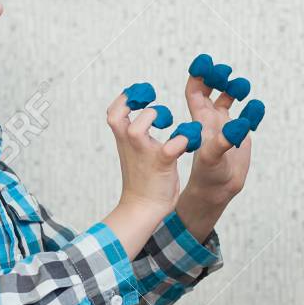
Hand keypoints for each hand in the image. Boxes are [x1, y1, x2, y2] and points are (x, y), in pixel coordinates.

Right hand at [106, 92, 187, 217]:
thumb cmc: (142, 179)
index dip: (125, 99)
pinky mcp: (162, 164)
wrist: (142, 208)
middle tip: (153, 105)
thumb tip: (147, 121)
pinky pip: (171, 146)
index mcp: (124, 140)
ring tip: (168, 122)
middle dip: (134, 103)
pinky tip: (190, 139)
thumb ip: (139, 136)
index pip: (113, 112)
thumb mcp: (135, 152)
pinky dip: (184, 138)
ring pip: (137, 128)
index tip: (142, 96)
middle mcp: (130, 144)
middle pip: (115, 116)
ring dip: (155, 117)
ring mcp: (144, 154)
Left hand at [182, 73, 252, 204]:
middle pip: (210, 89)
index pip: (195, 91)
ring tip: (243, 87)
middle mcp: (210, 119)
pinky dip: (251, 110)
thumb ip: (225, 141)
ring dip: (234, 89)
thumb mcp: (213, 157)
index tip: (207, 62)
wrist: (217, 190)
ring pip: (227, 99)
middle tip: (226, 72)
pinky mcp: (238, 135)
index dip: (198, 75)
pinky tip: (256, 107)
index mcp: (200, 120)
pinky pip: (246, 116)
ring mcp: (224, 126)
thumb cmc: (208, 175)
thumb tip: (239, 125)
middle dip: (216, 77)